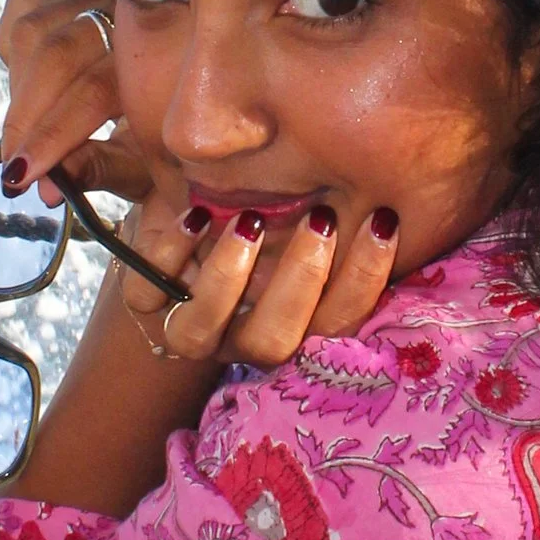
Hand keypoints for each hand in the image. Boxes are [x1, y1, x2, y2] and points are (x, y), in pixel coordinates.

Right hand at [0, 0, 150, 200]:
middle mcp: (131, 15)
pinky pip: (24, 15)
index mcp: (162, 56)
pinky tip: (26, 89)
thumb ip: (98, 168)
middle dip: (25, 116)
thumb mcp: (142, 165)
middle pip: (58, 53)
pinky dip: (14, 56)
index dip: (52, 135)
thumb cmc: (158, 140)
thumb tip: (48, 185)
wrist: (173, 94)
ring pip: (35, 30)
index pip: (93, 90)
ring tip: (22, 136)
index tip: (22, 177)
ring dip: (18, 91)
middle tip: (13, 168)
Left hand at [115, 189, 400, 372]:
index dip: (363, 282)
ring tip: (250, 221)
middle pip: (271, 343)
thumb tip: (395, 197)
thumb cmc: (272, 207)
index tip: (382, 220)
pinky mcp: (145, 297)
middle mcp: (240, 336)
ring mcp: (189, 324)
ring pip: (199, 334)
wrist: (195, 206)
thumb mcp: (308, 211)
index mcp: (292, 325)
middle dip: (299, 283)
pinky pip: (144, 295)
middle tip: (320, 219)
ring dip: (227, 279)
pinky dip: (167, 254)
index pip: (336, 326)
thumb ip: (341, 217)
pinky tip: (194, 214)